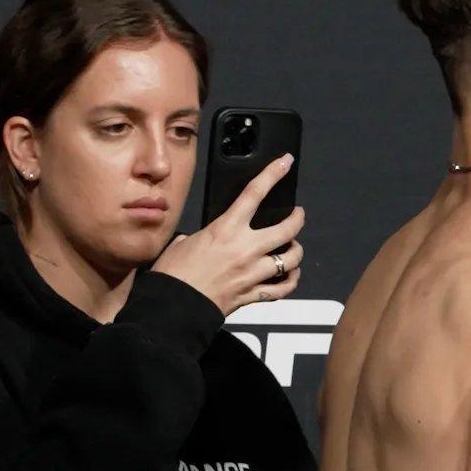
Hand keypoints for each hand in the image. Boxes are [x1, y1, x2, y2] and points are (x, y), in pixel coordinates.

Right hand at [153, 154, 305, 314]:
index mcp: (225, 229)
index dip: (273, 174)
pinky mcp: (253, 295)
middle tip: (298, 214)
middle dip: (297, 218)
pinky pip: (283, 289)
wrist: (173, 308)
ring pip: (291, 259)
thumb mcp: (184, 243)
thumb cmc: (173, 275)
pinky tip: (290, 276)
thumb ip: (202, 237)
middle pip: (287, 229)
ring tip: (294, 248)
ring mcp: (253, 273)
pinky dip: (290, 281)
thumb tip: (205, 239)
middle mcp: (245, 249)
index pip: (255, 193)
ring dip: (296, 252)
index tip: (286, 162)